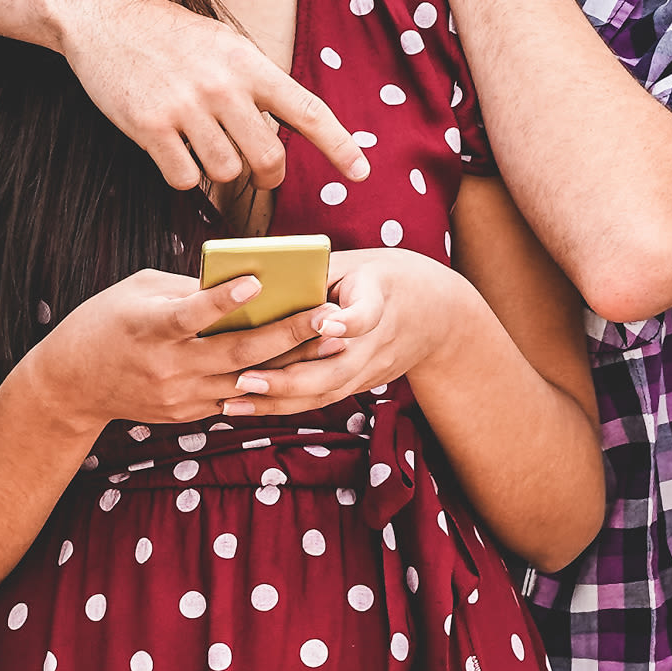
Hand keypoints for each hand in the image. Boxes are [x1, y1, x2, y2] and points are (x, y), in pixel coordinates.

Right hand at [31, 268, 338, 431]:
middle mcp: (168, 366)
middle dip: (287, 335)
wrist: (72, 386)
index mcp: (150, 328)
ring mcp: (180, 396)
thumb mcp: (136, 293)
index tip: (256, 282)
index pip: (191, 314)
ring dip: (292, 362)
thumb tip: (241, 287)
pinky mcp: (188, 413)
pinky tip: (302, 367)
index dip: (222, 300)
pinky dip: (268, 381)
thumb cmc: (104, 323)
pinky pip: (236, 397)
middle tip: (328, 317)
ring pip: (247, 380)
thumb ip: (185, 290)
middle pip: (237, 353)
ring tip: (332, 343)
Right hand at [55, 0, 364, 201]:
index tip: (361, 173)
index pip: (307, 112)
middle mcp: (222, 86)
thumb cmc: (169, 34)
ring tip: (199, 144)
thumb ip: (255, 83)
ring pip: (225, 172)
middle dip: (267, 175)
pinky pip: (184, 178)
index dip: (339, 146)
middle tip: (257, 171)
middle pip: (268, 158)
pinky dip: (182, 174)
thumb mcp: (224, 44)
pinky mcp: (148, 127)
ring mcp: (184, 108)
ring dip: (217, 169)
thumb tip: (283, 132)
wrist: (105, 16)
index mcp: (248, 63)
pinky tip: (170, 149)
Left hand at [238, 248, 484, 419]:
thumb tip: (258, 274)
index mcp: (378, 299)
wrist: (438, 313)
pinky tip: (246, 406)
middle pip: (337, 368)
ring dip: (278, 400)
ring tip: (234, 400)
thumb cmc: (378, 278)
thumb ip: (316, 272)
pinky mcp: (363, 384)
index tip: (326, 322)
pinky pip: (322, 399)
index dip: (349, 321)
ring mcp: (371, 369)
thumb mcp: (356, 264)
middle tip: (245, 377)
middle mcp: (377, 342)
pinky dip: (284, 405)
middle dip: (290, 378)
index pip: (368, 313)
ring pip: (326, 392)